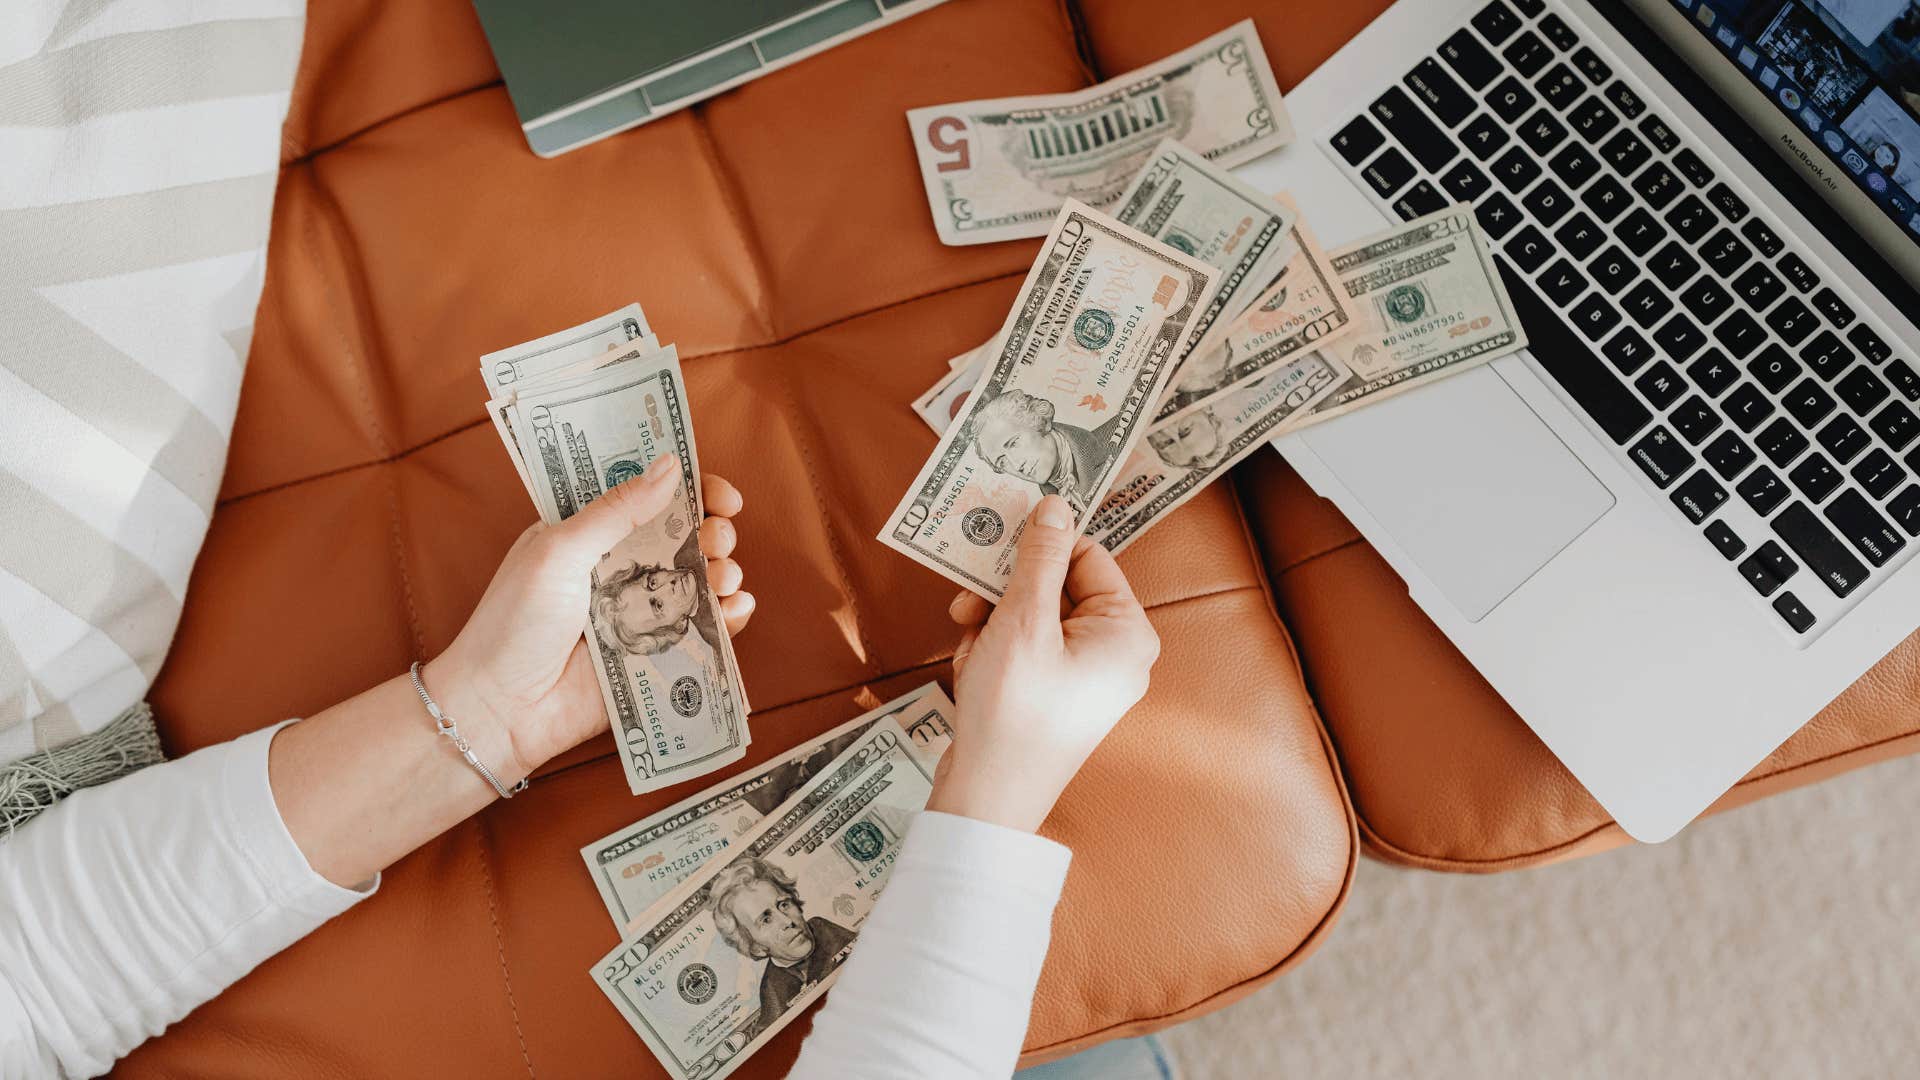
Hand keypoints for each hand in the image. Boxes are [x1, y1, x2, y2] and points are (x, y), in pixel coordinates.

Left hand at [422, 456, 751, 782]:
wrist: (501, 708)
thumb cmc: (514, 622)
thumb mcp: (559, 552)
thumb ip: (616, 511)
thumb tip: (671, 466)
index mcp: (593, 532)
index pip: (651, 496)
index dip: (692, 489)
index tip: (721, 496)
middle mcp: (623, 567)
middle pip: (687, 536)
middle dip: (714, 531)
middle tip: (716, 539)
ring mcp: (643, 612)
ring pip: (702, 581)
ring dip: (726, 571)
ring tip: (721, 578)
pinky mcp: (657, 654)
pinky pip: (705, 632)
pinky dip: (730, 618)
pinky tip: (734, 609)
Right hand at [929, 494, 1159, 832]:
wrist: (989, 797)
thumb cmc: (1014, 712)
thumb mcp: (1022, 622)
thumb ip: (1039, 559)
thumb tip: (1055, 505)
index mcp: (1127, 632)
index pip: (1087, 556)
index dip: (1039, 548)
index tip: (994, 544)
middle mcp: (1116, 652)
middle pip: (1057, 585)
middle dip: (1006, 593)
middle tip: (967, 605)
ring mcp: (1086, 677)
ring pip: (1032, 615)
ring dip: (992, 623)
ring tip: (972, 650)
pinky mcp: (1055, 695)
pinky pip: (1024, 648)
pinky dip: (992, 651)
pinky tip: (973, 671)